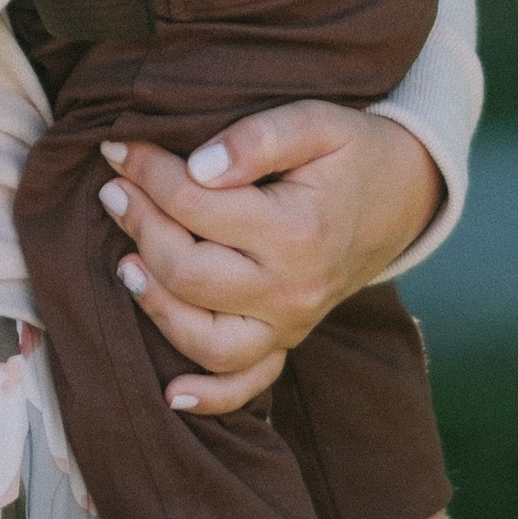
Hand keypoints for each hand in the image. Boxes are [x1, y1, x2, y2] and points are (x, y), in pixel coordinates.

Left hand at [96, 104, 441, 413]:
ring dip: (155, 304)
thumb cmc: (352, 152)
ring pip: (205, 339)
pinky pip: (248, 383)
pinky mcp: (289, 341)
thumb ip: (257, 138)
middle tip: (113, 188)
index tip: (119, 147)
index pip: (196, 204)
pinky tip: (172, 392)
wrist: (404, 195)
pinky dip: (210, 396)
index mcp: (296, 231)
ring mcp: (290, 324)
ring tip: (124, 262)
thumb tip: (198, 167)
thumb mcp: (316, 122)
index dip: (148, 173)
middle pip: (189, 273)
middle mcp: (292, 290)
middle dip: (140, 226)